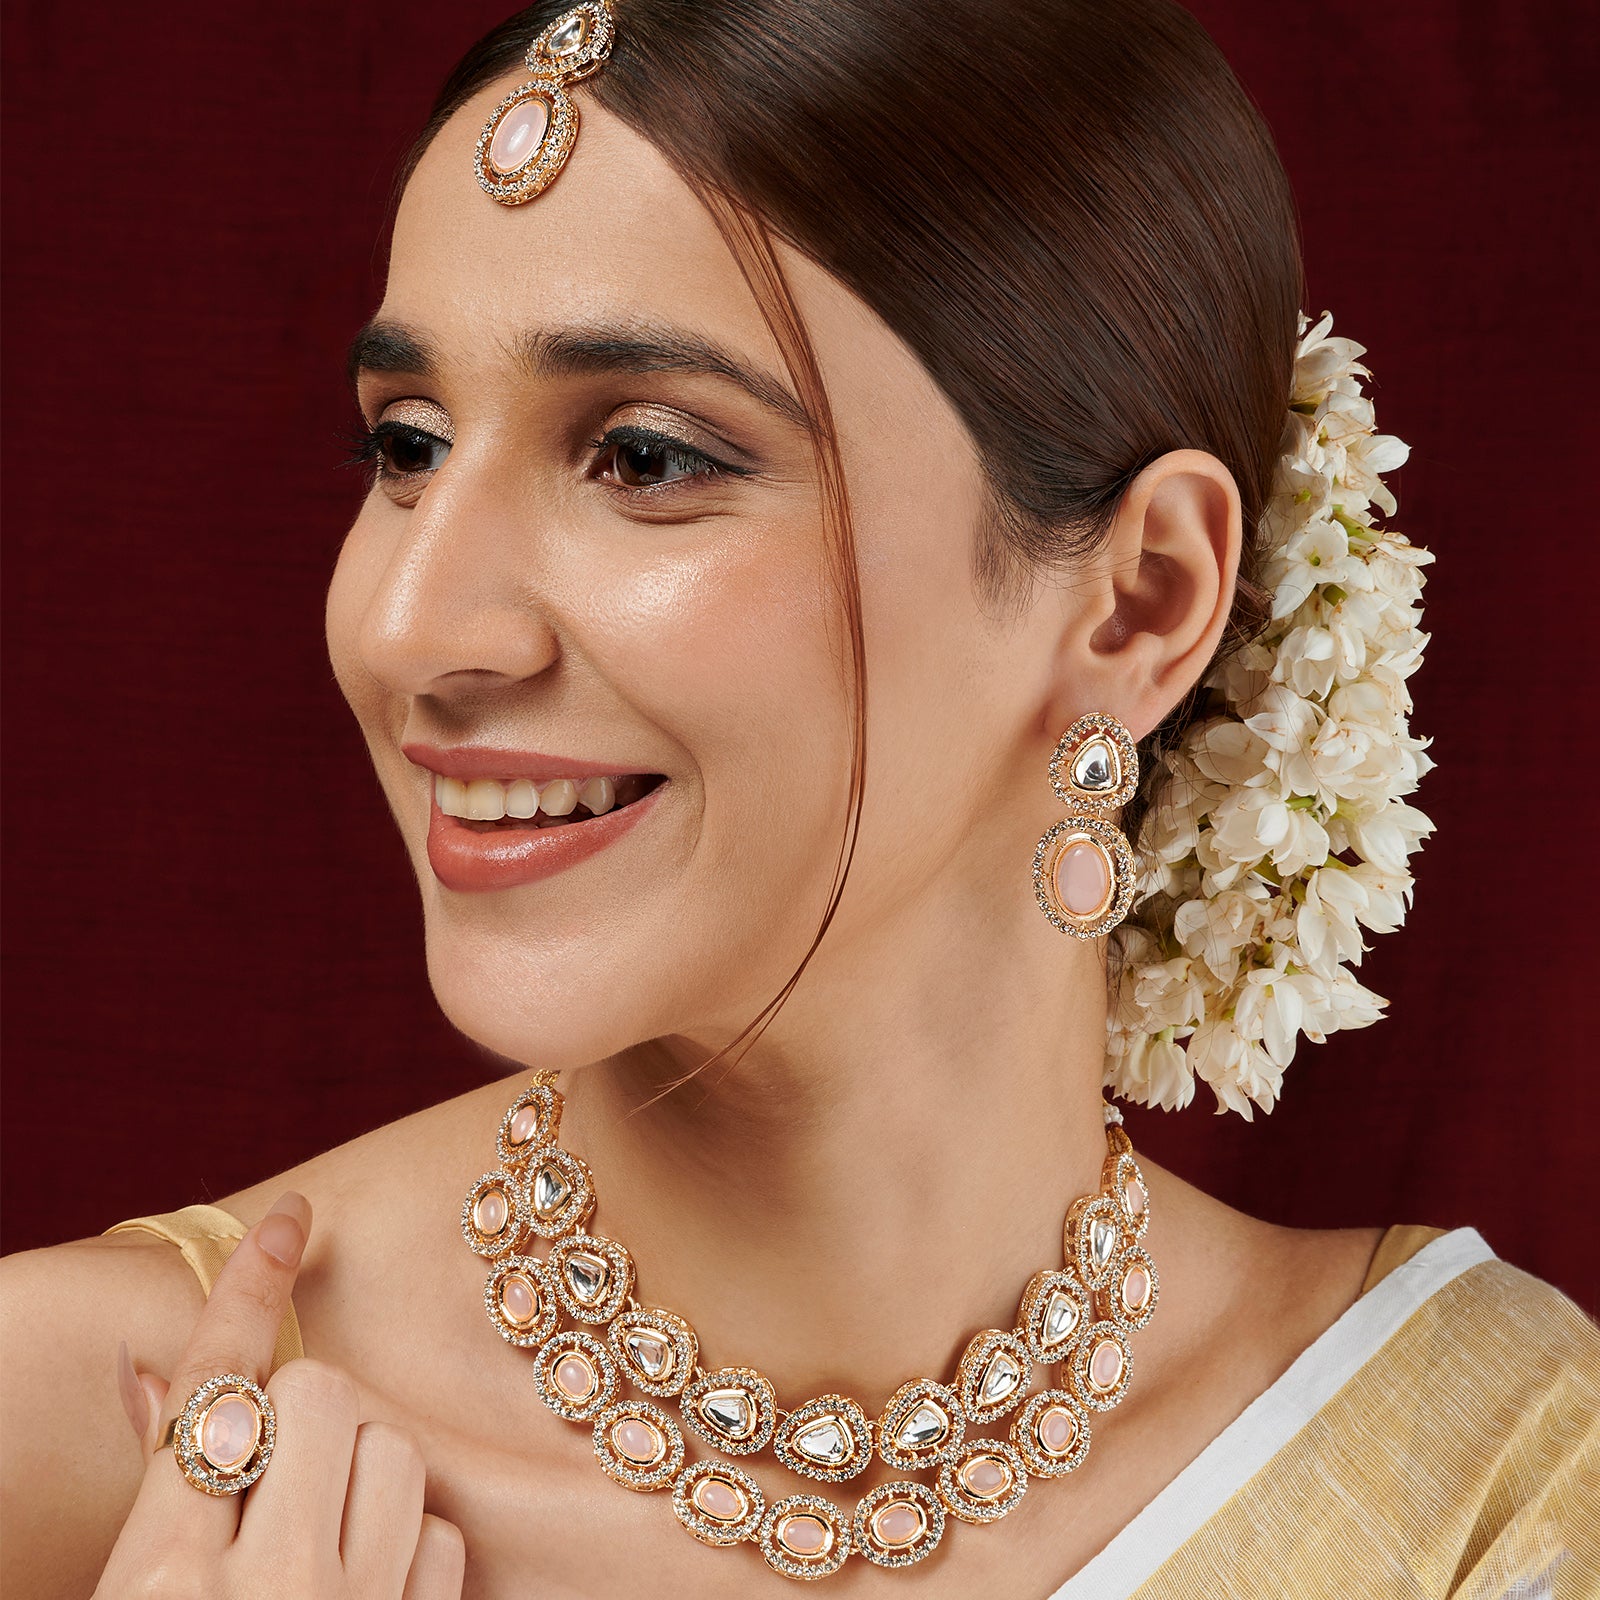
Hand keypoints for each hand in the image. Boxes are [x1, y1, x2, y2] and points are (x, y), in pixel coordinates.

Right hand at [96, 1192, 464, 1597]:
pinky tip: (366, 1585)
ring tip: (322, 1540)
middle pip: (321, 1393)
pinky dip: (409, 1547)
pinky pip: (443, 1536)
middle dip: (302, 1418)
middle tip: (274, 1481)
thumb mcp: (127, 1598)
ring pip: (397, 1453)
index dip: (249, 1291)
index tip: (289, 1217)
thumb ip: (159, 1489)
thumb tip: (159, 1372)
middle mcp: (269, 1591)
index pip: (214, 1391)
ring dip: (363, 1478)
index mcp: (163, 1580)